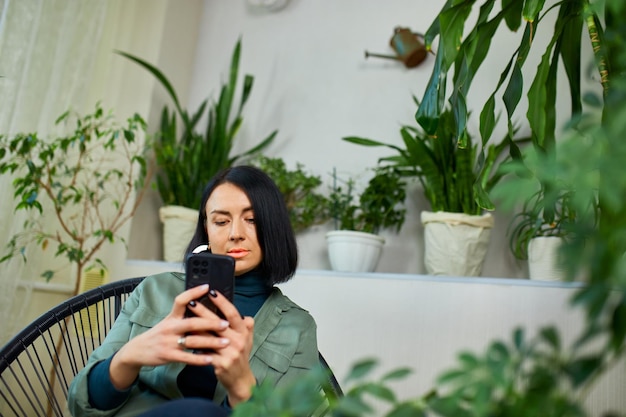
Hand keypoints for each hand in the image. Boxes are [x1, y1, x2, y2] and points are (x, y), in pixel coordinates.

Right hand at [109, 284, 229, 389]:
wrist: (137, 350)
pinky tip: (211, 359)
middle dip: (210, 323)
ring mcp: (168, 342)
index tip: (207, 287)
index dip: (193, 292)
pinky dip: (199, 359)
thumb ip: (183, 316)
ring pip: (192, 341)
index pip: (181, 300)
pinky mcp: (168, 355)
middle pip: (192, 323)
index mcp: (171, 317)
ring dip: (210, 342)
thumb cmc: (158, 335)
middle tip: (226, 323)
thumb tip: (203, 308)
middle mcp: (170, 327)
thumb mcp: (167, 322)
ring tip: (225, 342)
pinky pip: (186, 358)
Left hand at [187, 289, 255, 405]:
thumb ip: (246, 326)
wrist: (240, 379)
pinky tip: (186, 341)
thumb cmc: (241, 356)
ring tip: (183, 322)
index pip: (232, 313)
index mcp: (244, 332)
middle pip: (217, 323)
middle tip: (192, 303)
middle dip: (203, 311)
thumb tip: (244, 315)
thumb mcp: (248, 339)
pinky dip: (195, 347)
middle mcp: (238, 341)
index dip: (222, 302)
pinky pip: (204, 352)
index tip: (212, 292)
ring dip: (194, 330)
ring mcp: (229, 353)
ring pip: (208, 338)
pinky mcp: (220, 363)